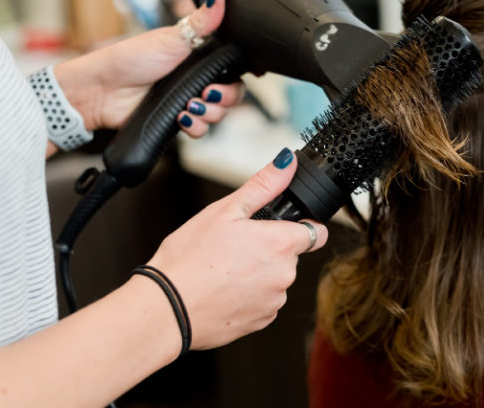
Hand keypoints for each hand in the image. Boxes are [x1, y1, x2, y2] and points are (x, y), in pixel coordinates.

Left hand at [52, 0, 243, 135]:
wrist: (103, 91)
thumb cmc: (130, 58)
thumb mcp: (171, 38)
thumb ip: (201, 21)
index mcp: (198, 58)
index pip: (232, 70)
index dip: (235, 78)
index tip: (224, 78)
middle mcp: (196, 80)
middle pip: (230, 95)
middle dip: (224, 98)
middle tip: (206, 93)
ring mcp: (187, 101)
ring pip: (217, 114)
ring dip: (210, 114)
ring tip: (190, 107)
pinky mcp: (177, 120)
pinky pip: (200, 131)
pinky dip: (196, 128)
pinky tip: (181, 119)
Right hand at [147, 148, 328, 349]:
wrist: (167, 309)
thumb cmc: (189, 258)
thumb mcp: (224, 210)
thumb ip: (263, 185)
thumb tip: (286, 162)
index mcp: (280, 244)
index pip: (316, 232)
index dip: (300, 226)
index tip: (280, 227)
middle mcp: (285, 275)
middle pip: (290, 256)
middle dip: (269, 249)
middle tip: (233, 247)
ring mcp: (274, 302)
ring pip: (275, 280)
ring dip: (258, 274)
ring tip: (223, 270)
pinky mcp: (261, 322)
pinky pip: (263, 302)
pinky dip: (248, 296)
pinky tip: (222, 290)